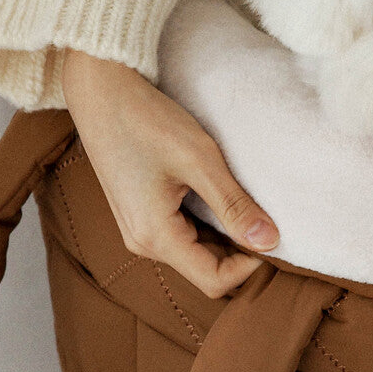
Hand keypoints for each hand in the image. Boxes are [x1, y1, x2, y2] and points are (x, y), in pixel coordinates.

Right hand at [61, 49, 278, 298]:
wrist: (100, 90)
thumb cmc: (147, 120)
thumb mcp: (200, 161)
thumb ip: (235, 206)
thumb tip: (270, 242)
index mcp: (155, 237)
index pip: (213, 281)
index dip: (249, 266)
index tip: (271, 233)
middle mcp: (142, 242)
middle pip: (204, 269)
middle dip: (239, 252)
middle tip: (264, 216)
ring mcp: (137, 229)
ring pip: (194, 251)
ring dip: (224, 236)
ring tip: (243, 202)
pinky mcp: (138, 213)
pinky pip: (180, 233)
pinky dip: (206, 223)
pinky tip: (219, 196)